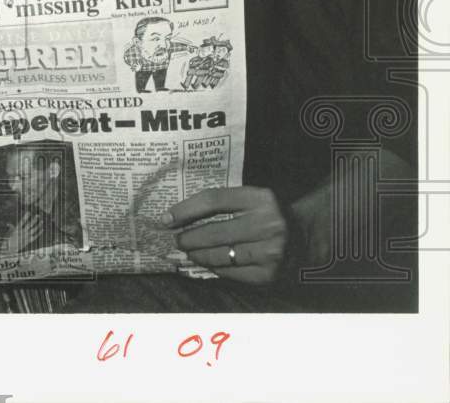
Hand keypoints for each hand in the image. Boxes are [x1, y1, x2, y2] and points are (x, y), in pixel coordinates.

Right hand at [2, 211, 43, 254]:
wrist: (10, 250)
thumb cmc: (8, 241)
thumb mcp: (9, 233)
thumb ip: (11, 228)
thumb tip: (9, 224)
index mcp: (17, 229)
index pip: (22, 221)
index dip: (26, 217)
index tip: (29, 212)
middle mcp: (22, 232)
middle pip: (30, 225)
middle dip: (34, 220)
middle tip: (38, 215)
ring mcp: (26, 237)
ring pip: (34, 230)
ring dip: (38, 225)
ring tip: (41, 221)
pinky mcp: (29, 241)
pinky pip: (35, 236)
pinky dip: (39, 233)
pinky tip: (42, 229)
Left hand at [164, 186, 287, 283]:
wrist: (306, 237)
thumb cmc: (268, 214)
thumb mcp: (252, 198)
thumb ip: (223, 203)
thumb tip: (179, 216)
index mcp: (260, 198)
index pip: (213, 200)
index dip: (185, 210)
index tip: (166, 219)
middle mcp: (267, 224)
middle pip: (213, 231)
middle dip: (187, 238)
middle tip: (176, 240)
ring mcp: (270, 251)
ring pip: (219, 255)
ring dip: (197, 255)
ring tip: (189, 252)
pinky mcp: (269, 274)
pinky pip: (231, 273)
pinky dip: (215, 268)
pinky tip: (208, 264)